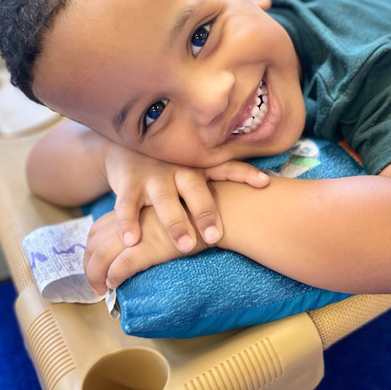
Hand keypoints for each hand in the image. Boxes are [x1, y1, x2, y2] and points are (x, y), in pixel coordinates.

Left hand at [84, 208, 201, 294]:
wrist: (221, 210)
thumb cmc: (200, 212)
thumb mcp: (170, 207)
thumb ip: (152, 219)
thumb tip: (142, 241)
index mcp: (136, 204)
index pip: (99, 227)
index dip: (92, 247)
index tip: (94, 262)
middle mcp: (132, 216)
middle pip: (94, 240)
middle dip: (88, 263)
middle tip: (93, 281)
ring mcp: (139, 231)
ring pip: (101, 254)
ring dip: (95, 274)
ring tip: (99, 289)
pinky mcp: (150, 246)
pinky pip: (121, 265)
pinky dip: (113, 277)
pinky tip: (114, 284)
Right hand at [103, 143, 269, 252]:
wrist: (124, 145)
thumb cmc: (170, 164)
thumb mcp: (194, 168)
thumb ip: (219, 180)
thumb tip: (266, 190)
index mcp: (199, 166)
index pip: (226, 167)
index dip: (245, 173)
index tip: (264, 183)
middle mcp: (179, 169)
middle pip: (195, 189)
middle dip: (206, 212)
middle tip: (216, 237)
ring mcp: (153, 175)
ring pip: (165, 199)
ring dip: (175, 222)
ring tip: (185, 246)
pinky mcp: (129, 183)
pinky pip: (127, 204)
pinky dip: (128, 222)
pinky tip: (132, 240)